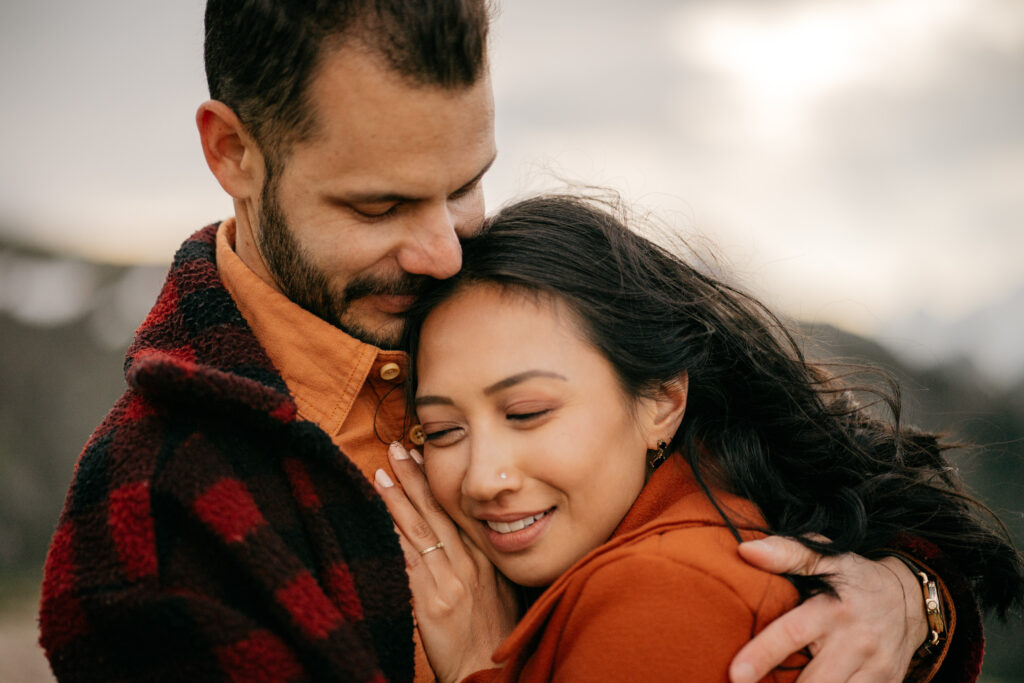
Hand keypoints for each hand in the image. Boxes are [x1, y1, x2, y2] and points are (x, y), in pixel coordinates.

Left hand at [373, 442, 518, 682]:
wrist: (486, 673)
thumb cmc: (492, 635)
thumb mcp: (499, 592)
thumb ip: (481, 564)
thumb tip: (463, 539)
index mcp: (485, 560)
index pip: (457, 511)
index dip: (437, 483)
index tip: (421, 456)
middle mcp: (468, 565)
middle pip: (436, 513)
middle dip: (414, 479)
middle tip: (396, 450)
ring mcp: (448, 582)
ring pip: (418, 532)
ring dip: (396, 501)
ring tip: (379, 476)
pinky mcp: (429, 603)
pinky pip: (405, 564)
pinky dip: (389, 540)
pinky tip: (374, 522)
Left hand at [729, 536, 926, 682]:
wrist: (910, 601)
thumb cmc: (853, 578)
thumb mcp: (827, 556)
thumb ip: (787, 553)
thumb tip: (746, 550)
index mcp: (833, 609)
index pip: (791, 634)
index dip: (761, 656)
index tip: (736, 674)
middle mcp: (856, 642)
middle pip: (812, 682)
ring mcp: (874, 670)